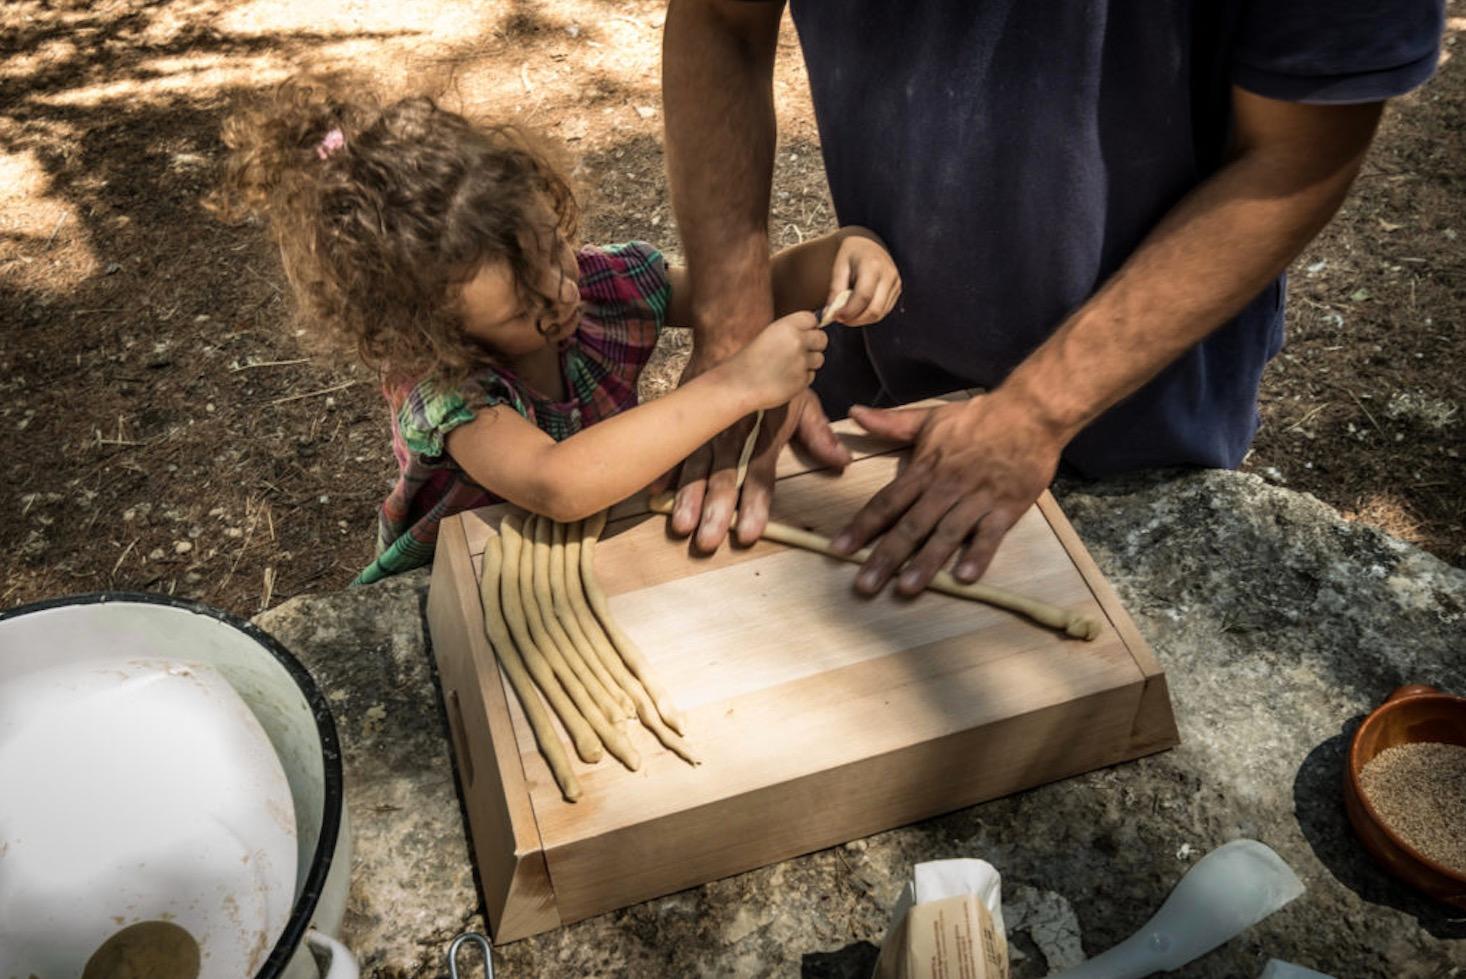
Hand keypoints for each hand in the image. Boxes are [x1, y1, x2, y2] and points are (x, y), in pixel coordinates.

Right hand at [670, 389, 850, 550]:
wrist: (735, 329)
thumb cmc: (773, 373)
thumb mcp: (802, 400)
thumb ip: (818, 435)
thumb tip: (842, 463)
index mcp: (765, 429)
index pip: (761, 471)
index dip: (755, 502)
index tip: (748, 533)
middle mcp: (734, 429)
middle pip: (724, 473)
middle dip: (715, 507)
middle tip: (707, 540)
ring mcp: (706, 421)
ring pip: (695, 462)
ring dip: (688, 495)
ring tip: (681, 525)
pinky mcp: (685, 413)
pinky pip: (672, 442)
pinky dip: (662, 467)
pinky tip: (654, 493)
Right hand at [724, 311, 827, 408]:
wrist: (739, 383)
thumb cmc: (751, 360)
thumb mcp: (769, 335)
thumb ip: (791, 331)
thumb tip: (812, 331)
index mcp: (787, 326)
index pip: (812, 319)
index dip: (809, 327)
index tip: (802, 334)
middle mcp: (797, 342)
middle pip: (822, 339)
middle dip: (815, 345)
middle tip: (800, 351)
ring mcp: (801, 362)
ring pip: (819, 359)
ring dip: (809, 363)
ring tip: (788, 367)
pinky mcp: (802, 381)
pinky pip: (811, 376)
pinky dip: (802, 378)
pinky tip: (785, 378)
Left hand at [826, 234, 901, 325]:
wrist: (868, 244)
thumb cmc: (851, 254)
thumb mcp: (839, 266)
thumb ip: (835, 289)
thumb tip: (830, 313)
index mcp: (873, 265)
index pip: (863, 296)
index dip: (849, 311)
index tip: (836, 316)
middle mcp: (888, 275)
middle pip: (874, 309)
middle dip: (855, 320)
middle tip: (841, 319)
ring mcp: (895, 283)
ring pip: (880, 314)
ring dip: (862, 320)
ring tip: (847, 315)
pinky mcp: (897, 290)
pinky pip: (884, 311)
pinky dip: (869, 316)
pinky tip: (858, 310)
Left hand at [830, 393, 1063, 593]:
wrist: (1030, 412)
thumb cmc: (978, 417)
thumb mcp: (930, 417)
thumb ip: (891, 423)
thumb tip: (854, 414)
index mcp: (926, 468)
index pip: (887, 501)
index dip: (862, 526)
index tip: (839, 549)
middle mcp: (947, 486)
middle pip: (911, 525)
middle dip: (886, 556)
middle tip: (864, 584)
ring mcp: (977, 498)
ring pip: (947, 533)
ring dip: (926, 562)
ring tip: (906, 588)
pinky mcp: (1006, 507)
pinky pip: (990, 534)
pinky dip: (978, 555)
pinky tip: (963, 578)